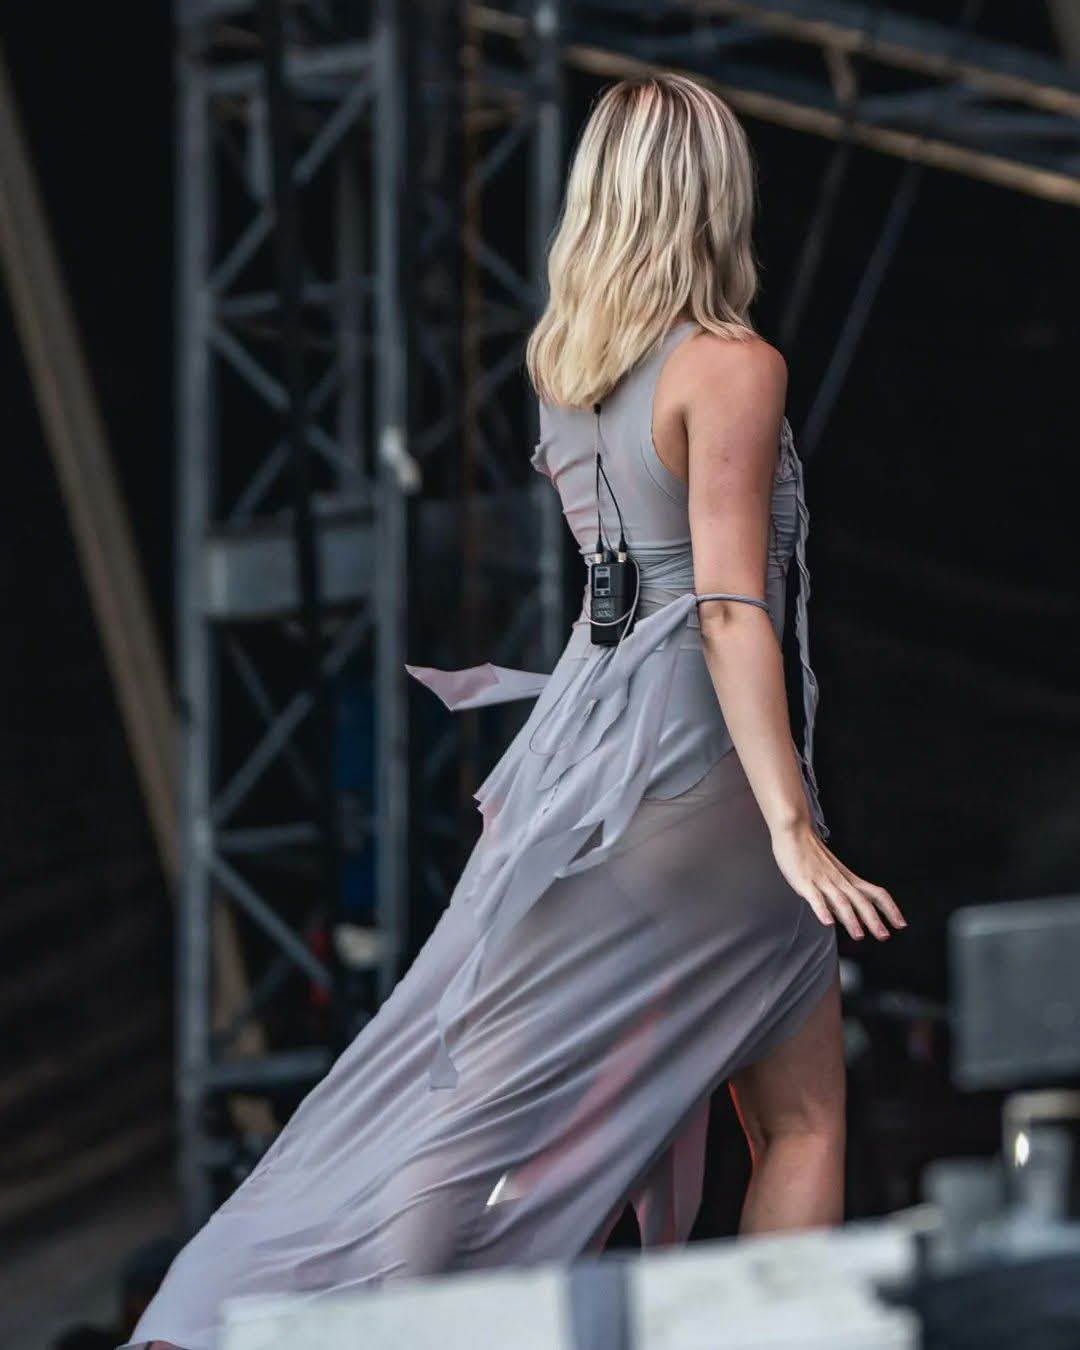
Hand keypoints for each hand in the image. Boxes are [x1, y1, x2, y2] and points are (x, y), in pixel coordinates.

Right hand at [770, 820, 905, 940]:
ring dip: (852, 919)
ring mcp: (822, 881)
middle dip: (874, 920)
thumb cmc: (811, 854)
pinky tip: (827, 922)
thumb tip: (853, 917)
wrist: (794, 832)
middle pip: (862, 901)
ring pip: (841, 901)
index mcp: (848, 879)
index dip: (890, 909)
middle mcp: (840, 881)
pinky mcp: (805, 882)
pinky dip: (822, 910)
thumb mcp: (833, 875)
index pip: (877, 894)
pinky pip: (815, 898)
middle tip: (884, 936)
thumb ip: (842, 895)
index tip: (901, 924)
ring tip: (859, 935)